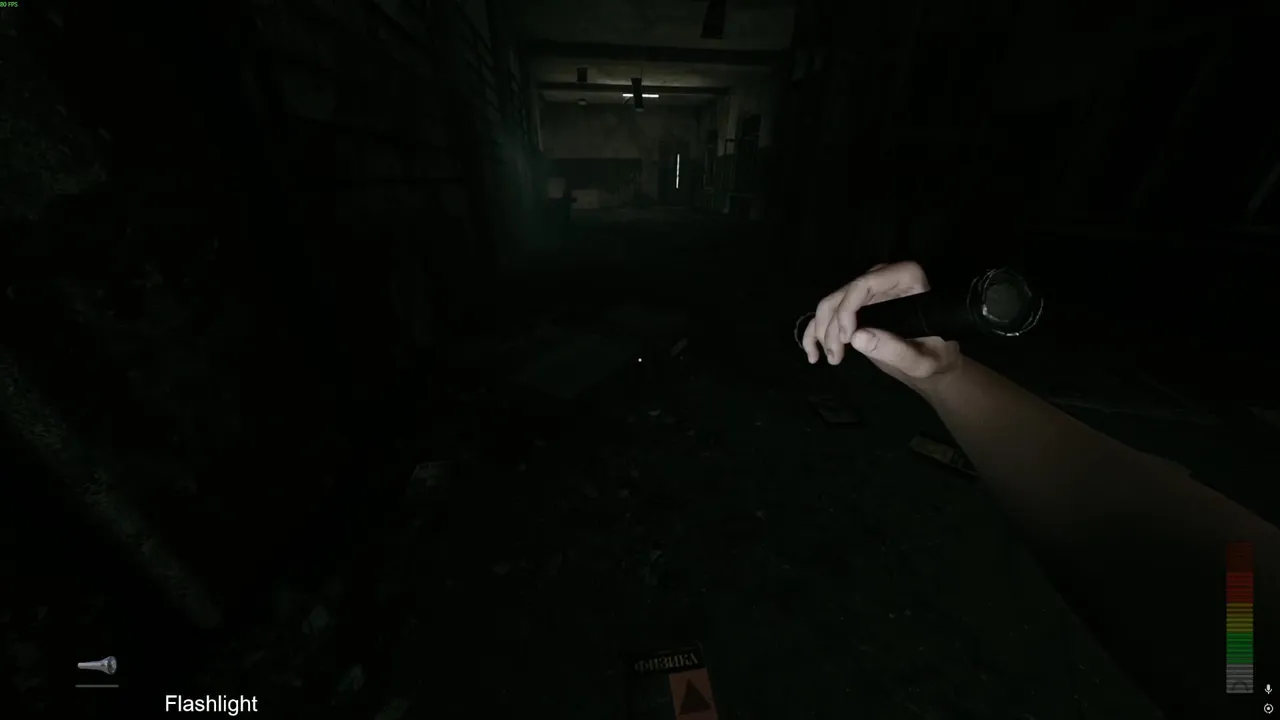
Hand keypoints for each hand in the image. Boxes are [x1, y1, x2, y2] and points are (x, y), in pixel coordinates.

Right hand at [799, 261, 961, 389]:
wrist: (934, 361)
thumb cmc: (935, 358)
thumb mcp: (921, 361)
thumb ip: (894, 350)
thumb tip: (857, 337)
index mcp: (907, 279)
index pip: (866, 283)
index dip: (848, 309)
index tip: (847, 339)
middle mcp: (884, 278)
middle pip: (843, 295)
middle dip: (833, 327)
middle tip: (836, 357)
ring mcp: (868, 290)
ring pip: (830, 303)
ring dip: (822, 332)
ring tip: (833, 359)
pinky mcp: (856, 305)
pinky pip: (827, 313)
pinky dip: (814, 333)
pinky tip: (814, 354)